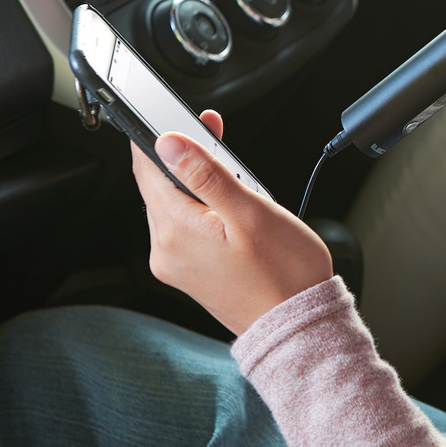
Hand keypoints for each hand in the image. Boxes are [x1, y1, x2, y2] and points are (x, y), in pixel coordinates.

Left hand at [132, 110, 332, 334]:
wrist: (298, 329)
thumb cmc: (284, 275)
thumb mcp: (250, 212)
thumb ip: (206, 174)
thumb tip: (168, 143)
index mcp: (174, 231)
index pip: (147, 168)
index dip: (163, 135)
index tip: (181, 118)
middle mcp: (166, 251)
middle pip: (161, 185)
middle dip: (187, 158)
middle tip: (217, 137)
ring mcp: (176, 265)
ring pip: (176, 205)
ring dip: (200, 185)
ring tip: (238, 185)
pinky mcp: (190, 273)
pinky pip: (187, 228)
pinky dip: (205, 211)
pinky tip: (233, 212)